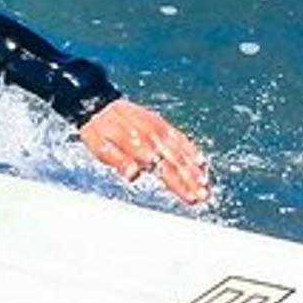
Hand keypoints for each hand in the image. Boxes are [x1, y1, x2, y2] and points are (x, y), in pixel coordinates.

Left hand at [79, 99, 211, 205]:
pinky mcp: (160, 123)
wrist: (97, 104)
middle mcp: (151, 137)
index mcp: (138, 146)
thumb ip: (118, 160)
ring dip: (194, 168)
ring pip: (180, 151)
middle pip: (176, 162)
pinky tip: (199, 160)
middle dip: (191, 180)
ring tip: (205, 183)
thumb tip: (133, 174)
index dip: (178, 184)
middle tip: (203, 195)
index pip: (164, 169)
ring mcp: (158, 129)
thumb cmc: (98, 131)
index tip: (191, 197)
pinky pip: (178, 137)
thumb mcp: (100, 148)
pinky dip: (190, 148)